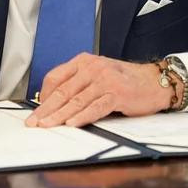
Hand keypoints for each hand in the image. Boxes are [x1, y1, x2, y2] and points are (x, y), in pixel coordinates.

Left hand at [25, 53, 173, 127]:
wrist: (154, 81)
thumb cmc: (124, 80)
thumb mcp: (97, 74)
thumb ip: (78, 83)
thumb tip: (54, 102)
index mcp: (84, 61)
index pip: (55, 77)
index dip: (43, 95)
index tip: (37, 110)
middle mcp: (92, 68)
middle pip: (62, 91)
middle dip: (45, 109)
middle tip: (33, 122)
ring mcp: (105, 80)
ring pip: (76, 100)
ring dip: (59, 115)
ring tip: (47, 126)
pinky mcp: (117, 93)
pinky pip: (95, 107)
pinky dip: (82, 117)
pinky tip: (72, 123)